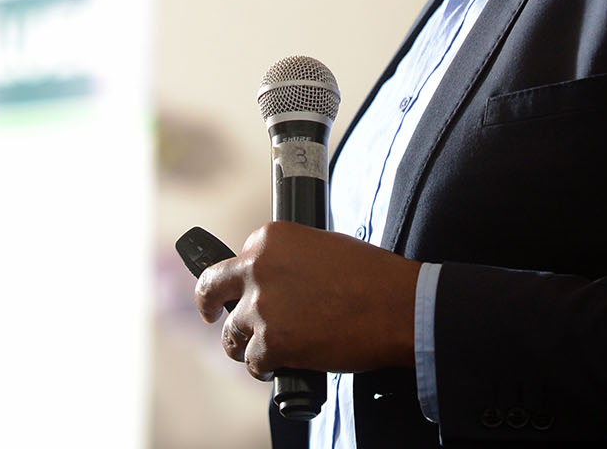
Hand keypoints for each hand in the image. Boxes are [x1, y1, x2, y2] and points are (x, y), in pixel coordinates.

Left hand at [193, 220, 419, 380]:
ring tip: (267, 350)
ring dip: (246, 344)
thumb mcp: (322, 246)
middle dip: (209, 304)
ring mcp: (261, 307)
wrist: (397, 306)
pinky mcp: (272, 343)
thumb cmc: (371, 276)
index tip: (241, 289)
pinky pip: (255, 363)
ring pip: (232, 334)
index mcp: (269, 238)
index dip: (242, 279)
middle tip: (210, 314)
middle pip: (211, 289)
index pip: (235, 260)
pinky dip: (268, 368)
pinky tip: (287, 364)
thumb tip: (275, 281)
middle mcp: (256, 267)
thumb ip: (288, 260)